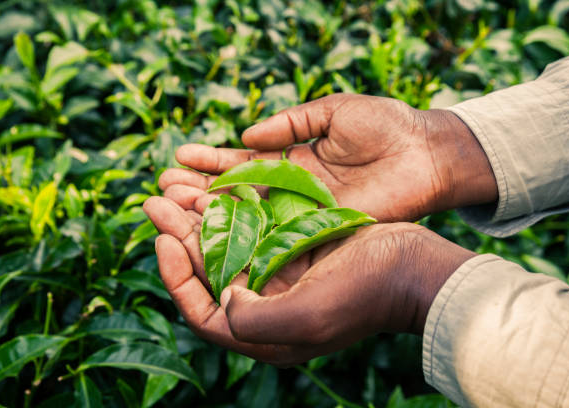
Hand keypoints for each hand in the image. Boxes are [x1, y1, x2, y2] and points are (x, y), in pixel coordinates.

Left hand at [144, 195, 474, 365]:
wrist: (413, 266)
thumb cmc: (365, 294)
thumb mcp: (308, 318)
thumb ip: (254, 321)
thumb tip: (219, 298)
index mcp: (267, 334)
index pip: (204, 313)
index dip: (176, 280)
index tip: (164, 241)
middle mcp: (269, 307)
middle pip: (210, 273)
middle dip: (180, 236)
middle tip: (155, 202)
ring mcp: (283, 277)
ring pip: (228, 246)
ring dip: (200, 218)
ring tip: (173, 187)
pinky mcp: (296, 250)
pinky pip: (252, 229)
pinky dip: (232, 209)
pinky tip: (215, 186)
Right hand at [159, 93, 496, 221]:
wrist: (426, 153)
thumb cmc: (385, 126)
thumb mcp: (332, 112)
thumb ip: (290, 123)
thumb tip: (246, 136)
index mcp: (294, 160)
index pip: (242, 162)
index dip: (210, 160)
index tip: (178, 157)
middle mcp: (292, 191)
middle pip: (237, 193)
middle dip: (199, 190)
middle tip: (161, 189)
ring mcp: (304, 213)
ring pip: (249, 217)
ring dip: (211, 214)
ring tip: (172, 208)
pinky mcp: (320, 231)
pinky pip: (278, 234)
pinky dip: (247, 235)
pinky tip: (214, 235)